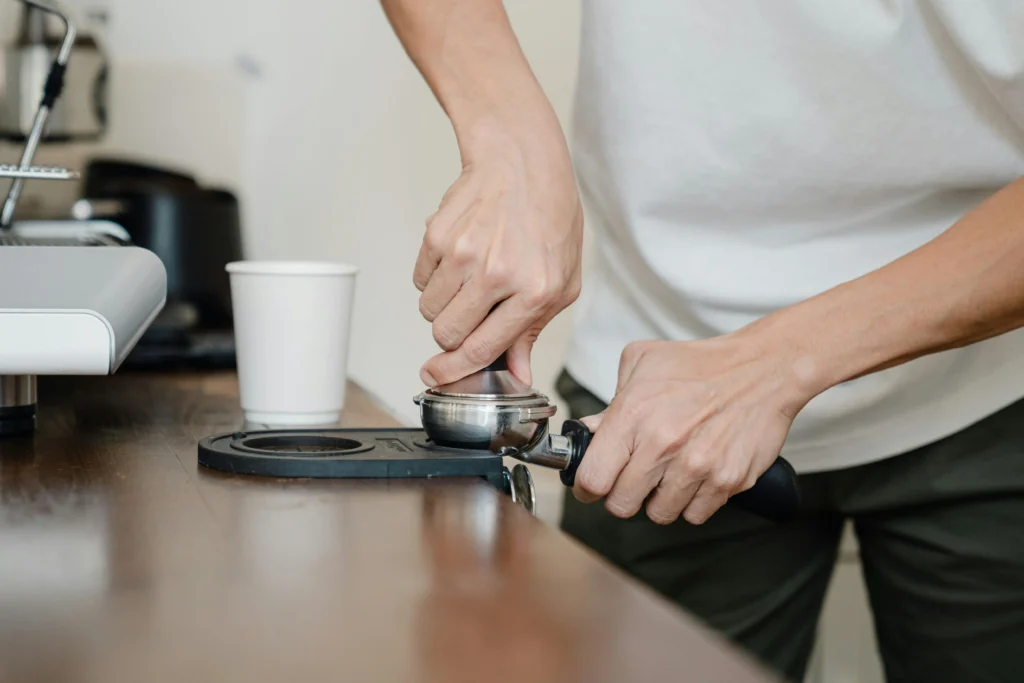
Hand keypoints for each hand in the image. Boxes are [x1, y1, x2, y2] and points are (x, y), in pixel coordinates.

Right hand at [415, 123, 582, 386]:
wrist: (523, 162)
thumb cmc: (548, 219)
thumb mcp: (561, 282)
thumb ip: (533, 332)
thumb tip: (517, 374)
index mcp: (535, 291)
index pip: (483, 348)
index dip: (455, 371)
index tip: (437, 377)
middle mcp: (498, 274)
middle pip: (447, 334)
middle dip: (452, 333)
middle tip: (469, 312)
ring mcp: (465, 253)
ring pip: (429, 309)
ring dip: (443, 304)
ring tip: (470, 277)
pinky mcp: (438, 234)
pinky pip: (420, 278)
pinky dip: (434, 276)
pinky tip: (460, 255)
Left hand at [573, 333, 814, 524]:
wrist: (762, 369)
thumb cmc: (699, 364)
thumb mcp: (642, 364)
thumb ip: (610, 403)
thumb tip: (588, 433)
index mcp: (633, 415)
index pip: (593, 478)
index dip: (587, 487)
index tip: (593, 485)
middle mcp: (663, 444)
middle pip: (622, 505)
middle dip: (623, 495)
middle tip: (634, 479)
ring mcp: (697, 466)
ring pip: (659, 514)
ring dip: (660, 499)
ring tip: (670, 473)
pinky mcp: (727, 481)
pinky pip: (696, 515)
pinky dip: (693, 502)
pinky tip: (696, 477)